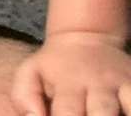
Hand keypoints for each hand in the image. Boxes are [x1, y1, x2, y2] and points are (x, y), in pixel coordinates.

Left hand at [11, 31, 130, 115]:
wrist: (87, 37)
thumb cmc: (55, 67)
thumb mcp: (31, 74)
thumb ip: (24, 97)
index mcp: (69, 84)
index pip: (67, 114)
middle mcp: (99, 85)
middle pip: (102, 114)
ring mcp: (122, 85)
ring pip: (129, 107)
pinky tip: (127, 112)